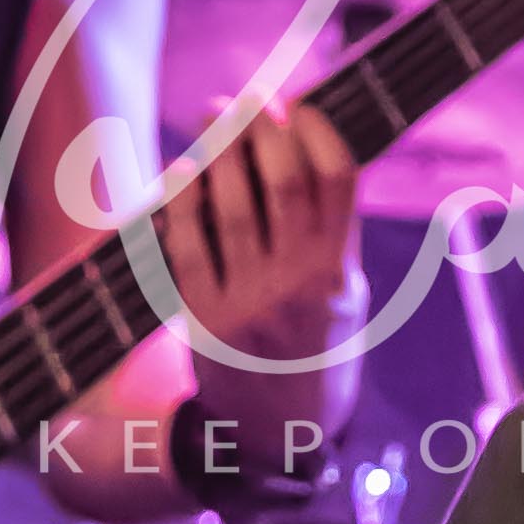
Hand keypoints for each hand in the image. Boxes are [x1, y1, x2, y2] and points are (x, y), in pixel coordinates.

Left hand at [147, 91, 364, 386]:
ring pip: (231, 210)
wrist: (273, 426)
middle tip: (250, 98)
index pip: (336, 180)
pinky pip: (186, 250)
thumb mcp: (341, 285)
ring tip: (212, 117)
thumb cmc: (311, 333)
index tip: (300, 101)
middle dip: (263, 130)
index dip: (317, 130)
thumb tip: (306, 129)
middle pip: (283, 185)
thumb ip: (331, 221)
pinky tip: (181, 171)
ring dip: (219, 153)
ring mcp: (248, 304)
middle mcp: (297, 286)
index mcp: (338, 270)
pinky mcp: (202, 321)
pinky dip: (182, 203)